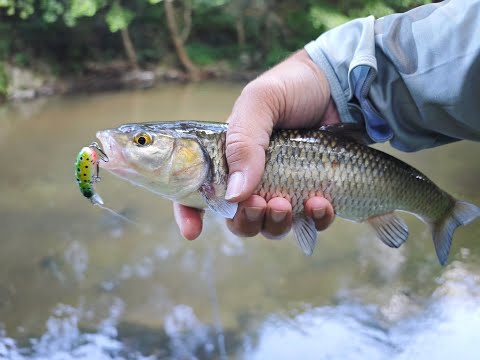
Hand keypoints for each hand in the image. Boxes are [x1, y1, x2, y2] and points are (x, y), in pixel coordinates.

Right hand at [174, 49, 338, 239]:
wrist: (341, 84)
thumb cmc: (293, 87)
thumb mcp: (260, 102)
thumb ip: (243, 143)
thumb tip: (235, 195)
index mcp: (229, 156)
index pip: (200, 190)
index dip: (190, 213)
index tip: (192, 231)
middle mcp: (253, 177)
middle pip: (237, 218)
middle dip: (244, 221)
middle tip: (258, 204)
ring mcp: (285, 188)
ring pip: (271, 226)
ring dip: (276, 224)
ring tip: (286, 204)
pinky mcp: (314, 193)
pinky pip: (311, 221)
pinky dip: (315, 220)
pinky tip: (321, 202)